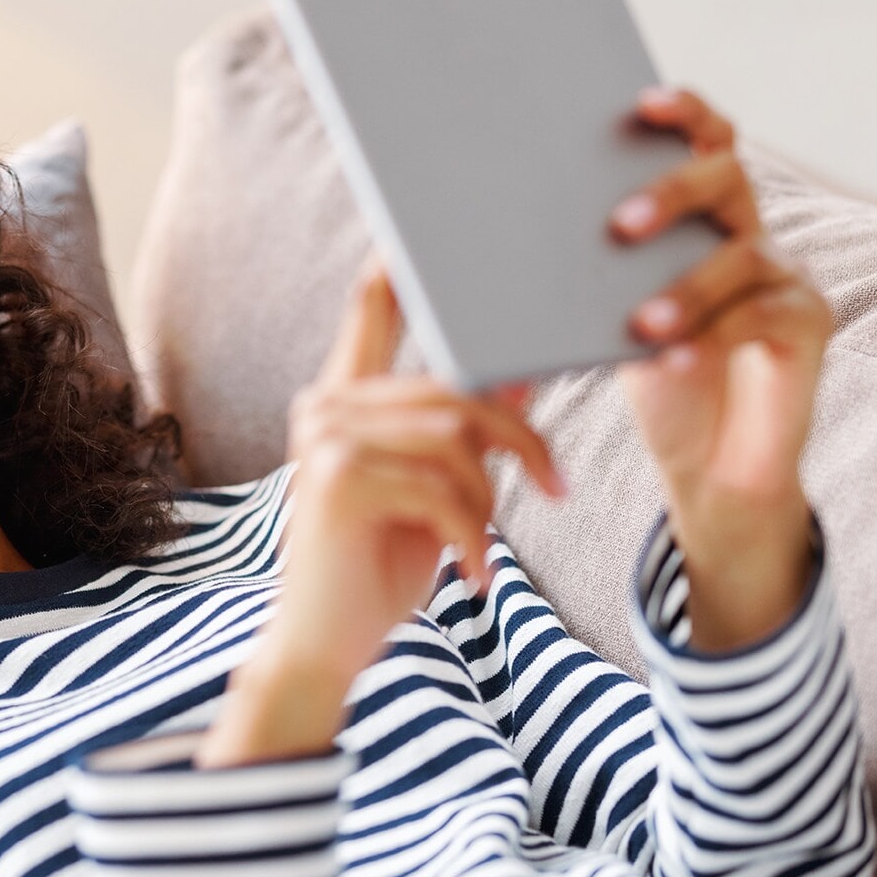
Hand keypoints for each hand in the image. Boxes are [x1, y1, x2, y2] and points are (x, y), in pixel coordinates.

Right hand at [194, 253, 560, 767]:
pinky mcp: (335, 478)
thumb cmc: (379, 567)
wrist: (324, 647)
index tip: (425, 230)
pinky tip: (473, 576)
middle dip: (517, 436)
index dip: (402, 267)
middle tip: (553, 484)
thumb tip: (524, 367)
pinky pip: (441, 486)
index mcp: (344, 399)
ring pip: (454, 435)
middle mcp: (325, 405)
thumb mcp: (436, 491)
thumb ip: (464, 431)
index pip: (371, 312)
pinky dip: (472, 536)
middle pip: (452, 386)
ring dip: (489, 499)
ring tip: (485, 547)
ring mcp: (324, 437)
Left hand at [610, 86, 833, 650]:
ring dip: (686, 283)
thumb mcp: (596, 326)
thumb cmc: (650, 379)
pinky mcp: (808, 321)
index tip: (640, 102)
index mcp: (697, 212)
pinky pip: (766, 312)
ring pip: (743, 250)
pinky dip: (715, 333)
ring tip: (640, 322)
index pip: (698, 135)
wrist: (710, 464)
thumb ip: (558, 287)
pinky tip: (675, 358)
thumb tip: (451, 270)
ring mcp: (784, 271)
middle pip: (725, 172)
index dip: (679, 111)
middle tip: (620, 224)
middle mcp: (746, 226)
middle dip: (672, 190)